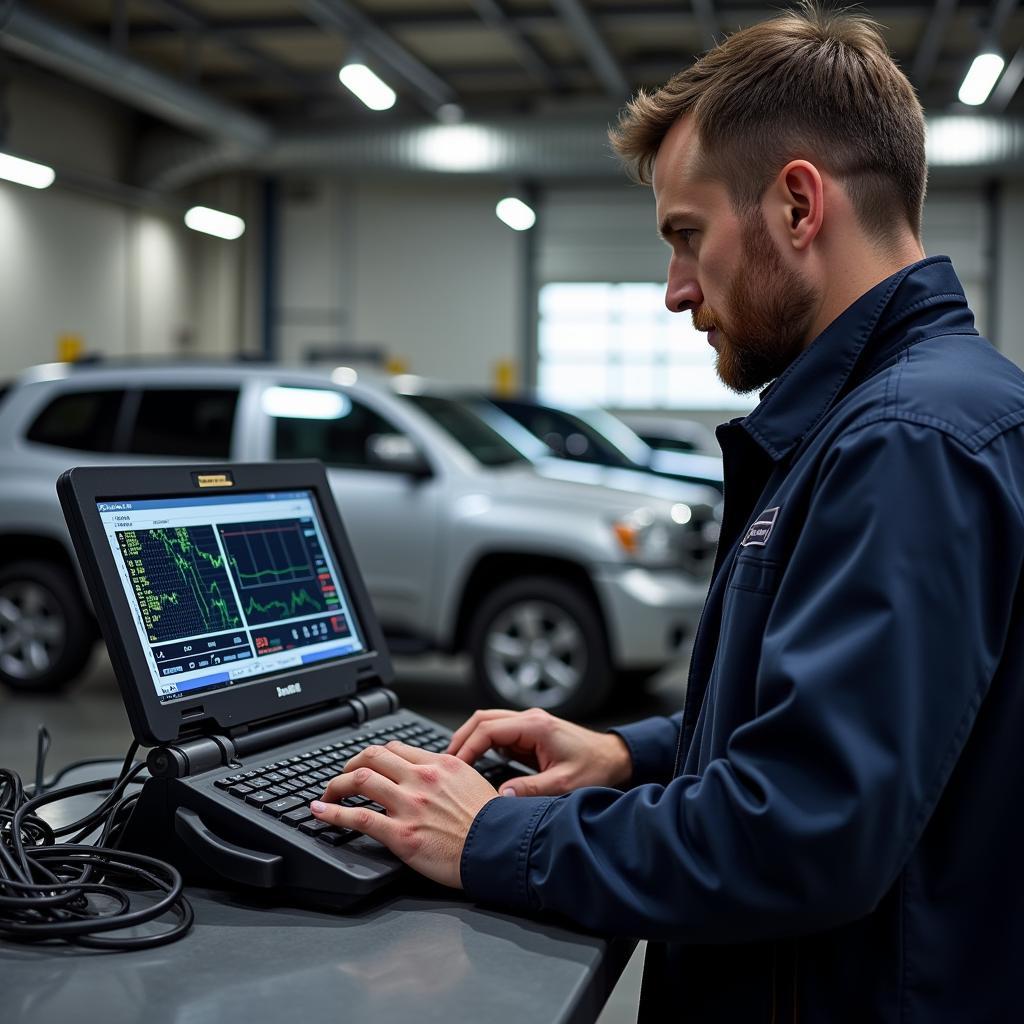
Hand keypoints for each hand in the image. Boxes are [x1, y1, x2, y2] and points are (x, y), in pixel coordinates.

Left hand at [310, 741, 497, 888]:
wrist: (500, 848)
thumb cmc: (492, 822)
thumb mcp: (473, 783)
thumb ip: (448, 775)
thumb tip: (434, 774)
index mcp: (440, 764)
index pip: (395, 749)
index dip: (375, 756)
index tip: (367, 764)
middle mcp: (421, 778)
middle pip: (373, 756)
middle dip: (351, 764)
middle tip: (342, 776)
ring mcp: (409, 805)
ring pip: (360, 779)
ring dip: (336, 784)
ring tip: (327, 793)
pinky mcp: (400, 834)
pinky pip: (358, 817)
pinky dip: (332, 812)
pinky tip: (320, 812)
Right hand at [446, 707, 632, 796]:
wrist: (614, 758)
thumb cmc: (595, 768)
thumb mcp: (564, 784)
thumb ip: (530, 790)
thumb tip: (499, 797)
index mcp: (536, 726)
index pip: (488, 729)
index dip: (468, 747)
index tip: (455, 766)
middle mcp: (530, 719)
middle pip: (482, 719)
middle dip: (462, 739)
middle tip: (447, 763)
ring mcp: (529, 724)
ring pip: (488, 722)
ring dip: (471, 739)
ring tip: (457, 763)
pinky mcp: (530, 732)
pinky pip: (499, 732)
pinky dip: (483, 743)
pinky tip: (477, 762)